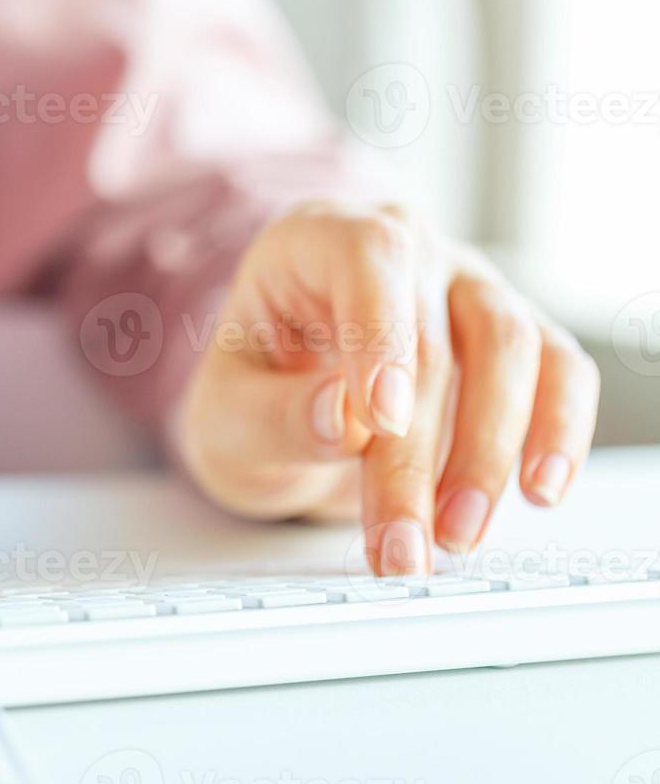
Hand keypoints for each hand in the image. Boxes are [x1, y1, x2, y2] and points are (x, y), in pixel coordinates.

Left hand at [176, 201, 600, 575]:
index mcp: (315, 242)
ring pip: (510, 347)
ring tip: (454, 535)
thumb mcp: (224, 413)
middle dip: (417, 455)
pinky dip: (559, 430)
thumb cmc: (249, 394)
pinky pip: (559, 369)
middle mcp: (403, 252)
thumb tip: (346, 419)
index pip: (366, 257)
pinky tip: (539, 491)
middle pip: (433, 335)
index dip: (381, 336)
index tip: (381, 421)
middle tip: (403, 542)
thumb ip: (273, 414)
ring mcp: (465, 287)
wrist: (277, 406)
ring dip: (489, 452)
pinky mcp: (514, 335)